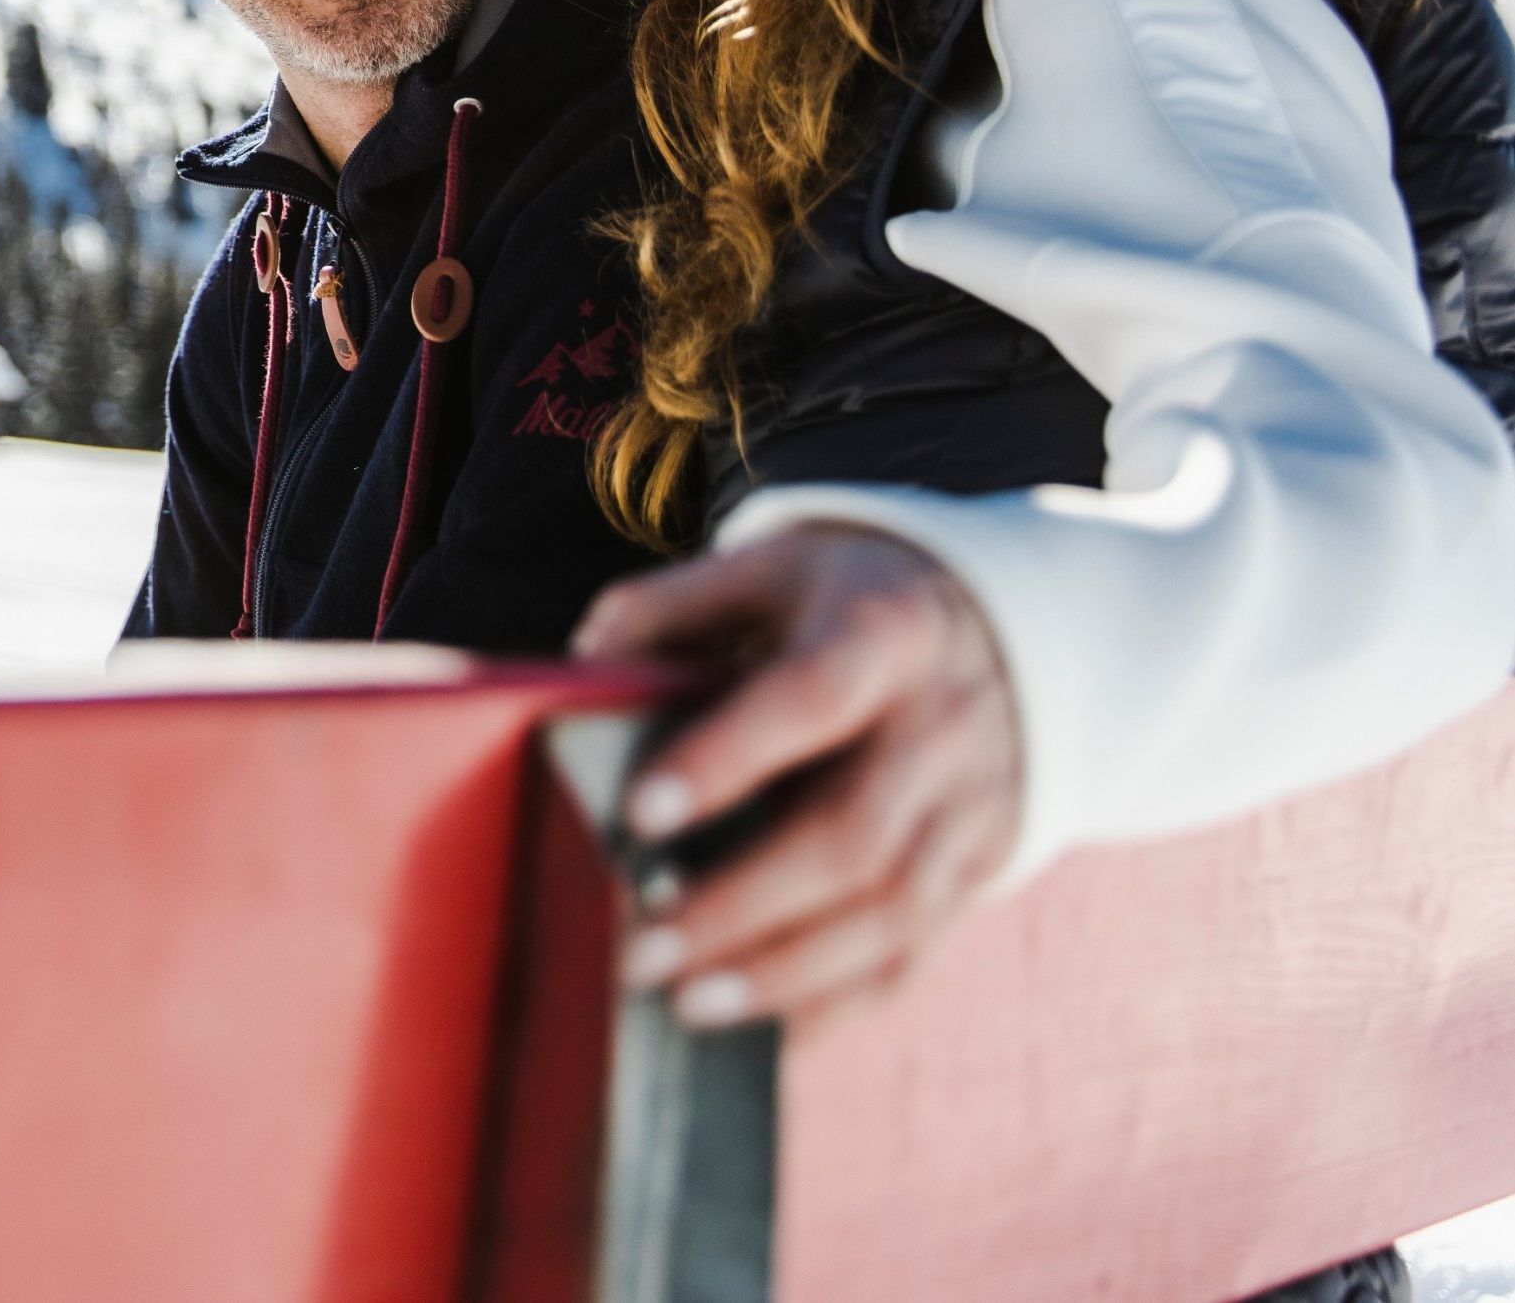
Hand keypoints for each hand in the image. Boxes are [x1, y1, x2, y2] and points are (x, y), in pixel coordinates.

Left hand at [569, 523, 1021, 1029]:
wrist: (1012, 628)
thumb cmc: (848, 601)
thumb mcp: (771, 564)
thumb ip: (669, 608)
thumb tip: (582, 670)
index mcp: (883, 633)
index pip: (809, 697)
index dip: (727, 756)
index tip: (639, 814)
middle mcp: (942, 727)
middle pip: (851, 836)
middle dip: (739, 905)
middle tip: (638, 951)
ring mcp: (973, 807)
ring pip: (890, 912)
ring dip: (784, 972)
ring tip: (685, 1004)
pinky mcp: (982, 868)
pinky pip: (917, 952)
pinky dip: (839, 1002)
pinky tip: (763, 1030)